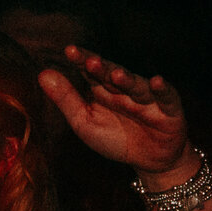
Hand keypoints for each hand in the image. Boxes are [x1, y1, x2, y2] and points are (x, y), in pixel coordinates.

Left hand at [38, 46, 190, 180]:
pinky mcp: (169, 110)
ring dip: (127, 80)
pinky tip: (156, 81)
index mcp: (103, 90)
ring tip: (115, 75)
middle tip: (89, 60)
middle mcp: (125, 89)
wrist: (150, 160)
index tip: (69, 51)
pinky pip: (167, 97)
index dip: (82, 61)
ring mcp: (147, 98)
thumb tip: (42, 74)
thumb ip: (65, 99)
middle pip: (113, 74)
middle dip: (103, 67)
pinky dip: (162, 90)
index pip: (91, 71)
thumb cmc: (115, 138)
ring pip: (137, 85)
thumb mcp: (84, 121)